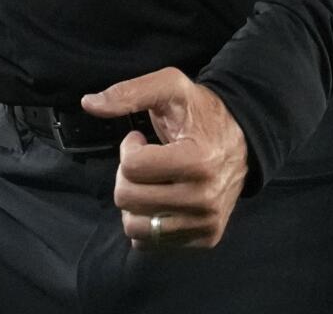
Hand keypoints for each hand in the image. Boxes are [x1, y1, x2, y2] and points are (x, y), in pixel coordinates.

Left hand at [81, 68, 249, 250]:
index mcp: (199, 161)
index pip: (131, 167)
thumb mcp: (170, 88)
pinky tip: (161, 199)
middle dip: (127, 175)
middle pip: (127, 198)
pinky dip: (147, 221)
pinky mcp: (206, 238)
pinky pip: (151, 243)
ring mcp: (206, 223)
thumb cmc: (201, 113)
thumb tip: (88, 103)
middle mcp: (205, 199)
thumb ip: (129, 93)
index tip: (142, 139)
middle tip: (146, 161)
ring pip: (135, 228)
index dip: (129, 147)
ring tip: (151, 182)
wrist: (244, 139)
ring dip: (134, 202)